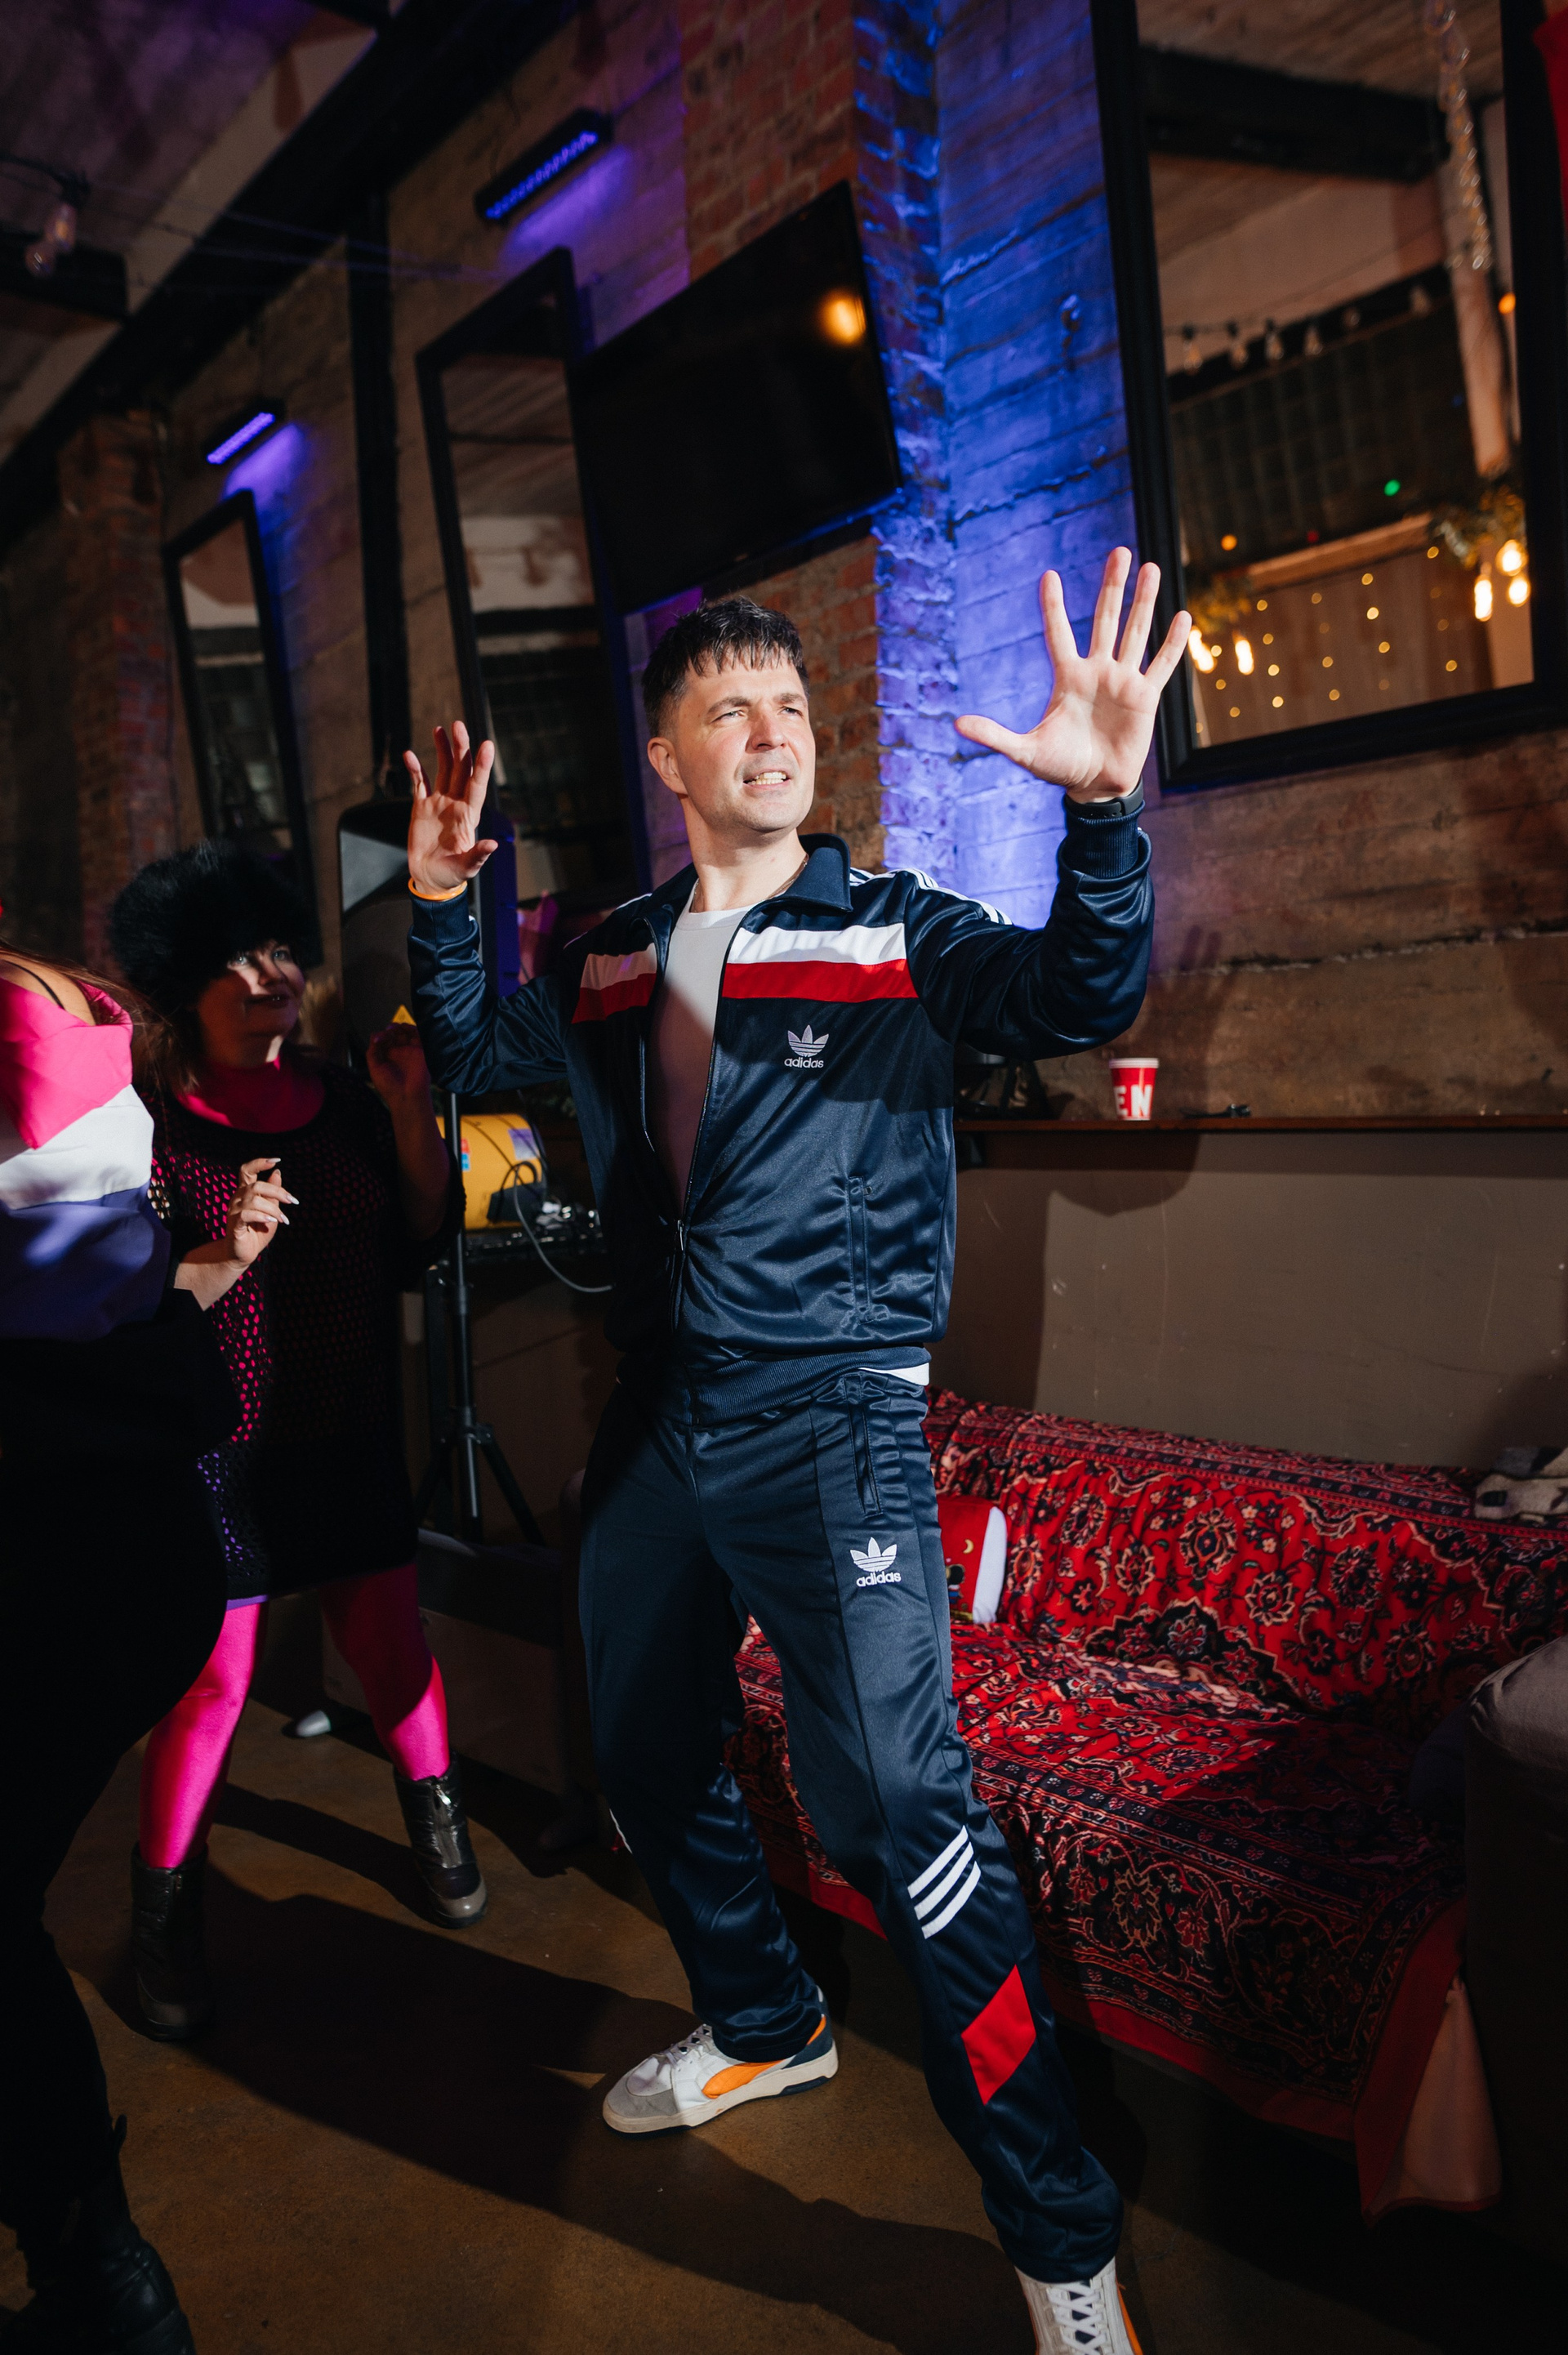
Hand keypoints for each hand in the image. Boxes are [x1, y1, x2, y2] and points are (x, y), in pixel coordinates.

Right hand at [223, 1156, 293, 1266]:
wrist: (245, 1254)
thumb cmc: (258, 1232)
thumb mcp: (271, 1210)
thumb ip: (273, 1193)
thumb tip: (277, 1172)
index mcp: (245, 1192)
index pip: (246, 1170)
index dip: (259, 1163)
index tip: (276, 1160)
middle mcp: (237, 1198)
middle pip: (256, 1185)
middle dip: (278, 1191)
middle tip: (292, 1201)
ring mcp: (234, 1211)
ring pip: (254, 1200)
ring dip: (273, 1208)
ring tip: (283, 1219)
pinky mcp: (234, 1224)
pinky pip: (246, 1214)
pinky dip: (261, 1216)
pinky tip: (271, 1221)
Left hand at [366, 1020, 430, 1113]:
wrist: (407, 1096)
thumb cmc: (390, 1087)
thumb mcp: (374, 1069)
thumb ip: (372, 1053)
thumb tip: (374, 1038)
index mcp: (387, 1058)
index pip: (383, 1041)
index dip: (379, 1036)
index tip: (378, 1039)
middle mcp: (398, 1054)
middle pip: (394, 1035)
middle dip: (389, 1030)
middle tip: (387, 1032)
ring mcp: (409, 1052)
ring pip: (405, 1033)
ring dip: (399, 1028)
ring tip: (393, 1028)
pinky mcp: (420, 1051)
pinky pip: (418, 1036)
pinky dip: (412, 1029)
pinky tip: (405, 1027)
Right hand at [404, 721, 498, 890]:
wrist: (430, 878)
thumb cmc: (452, 875)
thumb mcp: (466, 868)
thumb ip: (478, 855)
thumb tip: (493, 845)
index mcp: (468, 816)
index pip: (477, 785)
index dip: (482, 766)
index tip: (487, 745)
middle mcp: (455, 804)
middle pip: (460, 770)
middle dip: (461, 748)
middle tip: (459, 725)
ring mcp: (439, 803)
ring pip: (443, 770)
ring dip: (443, 750)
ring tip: (441, 728)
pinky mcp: (421, 807)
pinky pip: (419, 783)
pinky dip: (415, 769)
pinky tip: (410, 754)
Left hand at [955, 548, 1189, 800]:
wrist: (1094, 787)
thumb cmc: (1059, 768)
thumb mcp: (1024, 751)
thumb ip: (994, 735)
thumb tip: (956, 724)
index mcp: (1067, 677)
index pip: (1058, 633)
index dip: (1053, 606)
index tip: (1049, 575)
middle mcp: (1097, 671)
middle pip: (1105, 619)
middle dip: (1113, 586)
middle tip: (1119, 551)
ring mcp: (1123, 681)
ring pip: (1135, 632)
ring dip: (1144, 601)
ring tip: (1151, 567)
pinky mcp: (1145, 697)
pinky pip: (1161, 665)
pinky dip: (1173, 643)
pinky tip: (1182, 616)